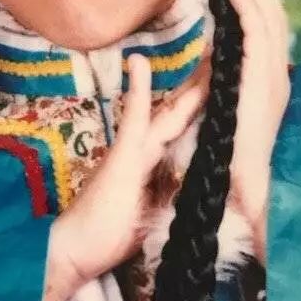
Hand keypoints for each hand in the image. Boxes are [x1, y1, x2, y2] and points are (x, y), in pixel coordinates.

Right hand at [43, 53, 207, 300]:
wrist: (75, 248)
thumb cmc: (109, 235)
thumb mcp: (153, 214)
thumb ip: (169, 195)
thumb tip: (192, 191)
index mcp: (155, 162)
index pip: (184, 129)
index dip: (202, 107)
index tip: (223, 85)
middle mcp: (146, 149)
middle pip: (182, 113)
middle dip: (205, 88)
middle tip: (224, 56)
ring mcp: (134, 149)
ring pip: (169, 112)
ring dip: (189, 85)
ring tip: (207, 53)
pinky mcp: (122, 155)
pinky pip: (134, 118)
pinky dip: (138, 91)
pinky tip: (138, 63)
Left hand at [226, 0, 291, 257]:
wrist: (241, 191)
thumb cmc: (231, 158)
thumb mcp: (228, 109)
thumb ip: (227, 81)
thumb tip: (219, 53)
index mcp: (266, 82)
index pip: (266, 30)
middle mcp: (273, 79)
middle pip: (271, 20)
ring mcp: (270, 84)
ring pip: (267, 26)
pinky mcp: (259, 92)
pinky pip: (256, 47)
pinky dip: (249, 18)